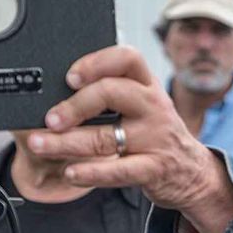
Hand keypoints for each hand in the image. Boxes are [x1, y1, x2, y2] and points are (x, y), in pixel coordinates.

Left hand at [27, 45, 232, 232]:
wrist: (193, 173)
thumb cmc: (157, 135)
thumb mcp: (144, 106)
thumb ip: (113, 94)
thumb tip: (59, 92)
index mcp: (148, 86)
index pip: (127, 58)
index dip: (96, 62)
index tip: (70, 76)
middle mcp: (154, 107)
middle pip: (112, 92)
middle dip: (74, 105)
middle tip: (49, 119)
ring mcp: (155, 138)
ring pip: (105, 136)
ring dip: (66, 142)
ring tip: (40, 144)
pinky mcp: (154, 169)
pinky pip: (118, 170)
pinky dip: (91, 172)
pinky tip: (70, 173)